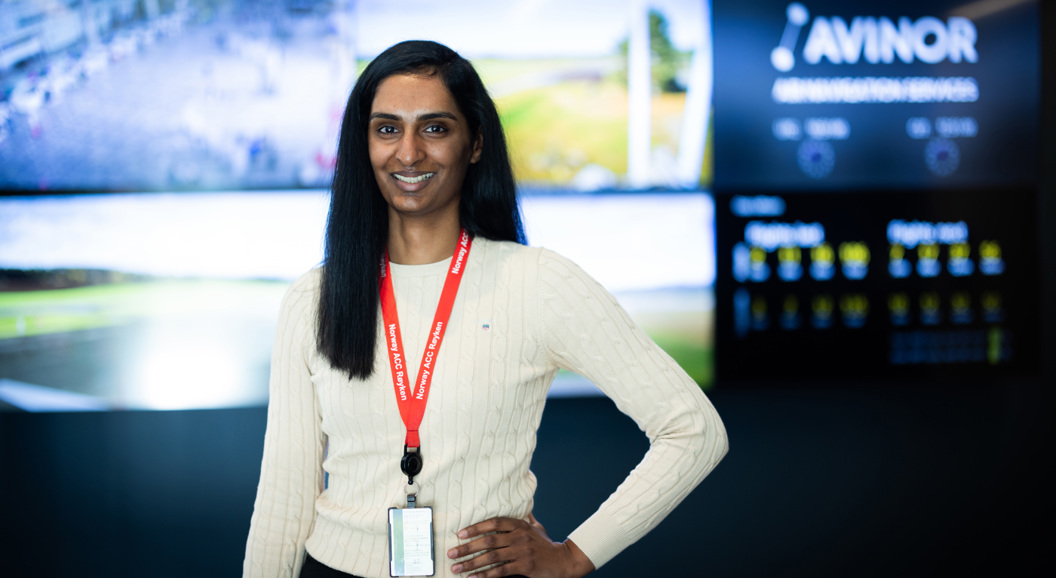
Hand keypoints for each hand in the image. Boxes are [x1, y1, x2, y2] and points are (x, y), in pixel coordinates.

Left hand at [447, 514, 594, 577]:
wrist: (564, 561)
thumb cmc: (547, 545)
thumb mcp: (537, 528)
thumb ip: (525, 519)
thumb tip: (520, 507)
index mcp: (520, 525)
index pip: (493, 523)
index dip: (475, 528)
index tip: (460, 534)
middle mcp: (519, 536)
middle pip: (488, 540)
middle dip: (467, 548)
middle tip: (451, 553)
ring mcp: (522, 552)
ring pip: (492, 557)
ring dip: (471, 563)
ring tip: (457, 568)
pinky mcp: (525, 567)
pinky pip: (501, 571)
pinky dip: (485, 575)